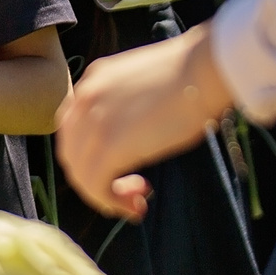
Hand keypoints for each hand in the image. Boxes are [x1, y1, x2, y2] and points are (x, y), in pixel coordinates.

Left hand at [54, 26, 231, 219]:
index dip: (90, 155)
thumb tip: (138, 136)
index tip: (118, 169)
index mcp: (94, 81)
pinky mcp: (109, 144)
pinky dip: (110, 202)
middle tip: (128, 192)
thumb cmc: (193, 76)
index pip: (73, 128)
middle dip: (94, 179)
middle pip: (71, 153)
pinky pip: (95, 185)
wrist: (204, 69)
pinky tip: (136, 206)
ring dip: (104, 196)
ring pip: (80, 173)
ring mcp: (93, 121)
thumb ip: (130, 107)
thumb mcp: (146, 87)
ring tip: (136, 202)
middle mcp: (85, 98)